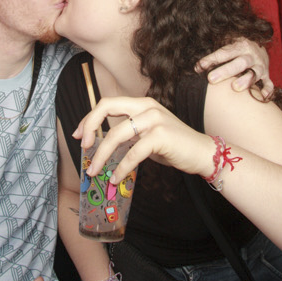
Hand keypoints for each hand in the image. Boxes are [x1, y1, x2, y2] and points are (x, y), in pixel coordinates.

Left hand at [75, 95, 215, 185]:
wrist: (201, 153)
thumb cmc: (173, 146)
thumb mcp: (146, 135)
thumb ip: (128, 134)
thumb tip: (103, 146)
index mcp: (141, 104)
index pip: (107, 103)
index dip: (89, 118)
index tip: (79, 135)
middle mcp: (146, 107)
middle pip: (106, 107)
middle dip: (89, 126)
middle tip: (83, 147)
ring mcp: (154, 120)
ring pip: (116, 134)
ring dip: (101, 155)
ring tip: (95, 171)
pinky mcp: (161, 136)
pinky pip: (133, 153)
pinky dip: (121, 168)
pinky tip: (116, 177)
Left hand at [197, 37, 273, 98]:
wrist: (260, 50)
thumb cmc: (238, 51)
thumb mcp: (229, 47)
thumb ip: (216, 57)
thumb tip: (197, 68)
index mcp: (241, 46)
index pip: (225, 52)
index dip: (212, 59)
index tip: (199, 66)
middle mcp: (252, 56)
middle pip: (240, 63)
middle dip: (225, 71)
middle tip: (211, 79)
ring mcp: (260, 67)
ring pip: (254, 73)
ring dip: (245, 80)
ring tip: (235, 88)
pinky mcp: (267, 77)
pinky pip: (269, 84)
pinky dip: (267, 90)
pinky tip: (263, 96)